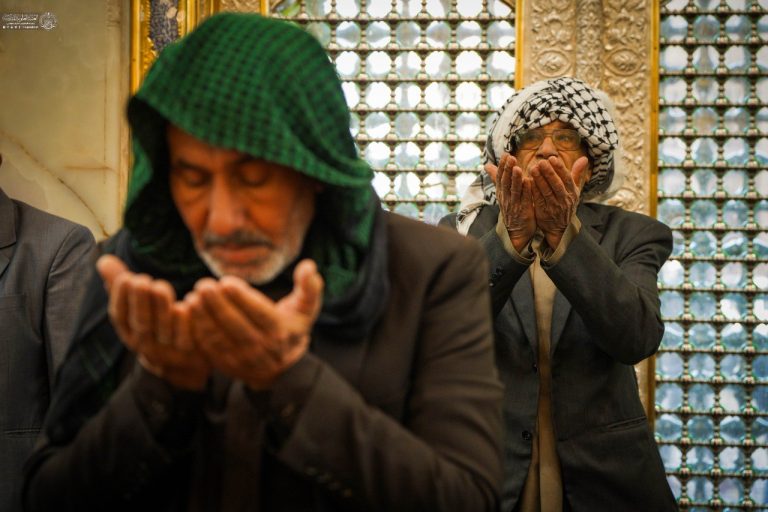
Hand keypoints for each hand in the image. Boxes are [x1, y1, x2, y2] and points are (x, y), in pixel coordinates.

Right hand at [97, 255, 211, 389]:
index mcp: (129, 331)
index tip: (126, 278)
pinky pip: (187, 339)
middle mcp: (146, 343)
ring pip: (164, 331)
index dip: (121, 298)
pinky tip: (186, 305)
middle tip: (143, 281)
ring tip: (160, 287)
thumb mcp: (134, 307)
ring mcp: (168, 350)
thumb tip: (104, 260)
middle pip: (141, 323)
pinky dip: (185, 323)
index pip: (120, 316)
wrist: (182, 364)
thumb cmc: (154, 325)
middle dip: (140, 302)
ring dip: (161, 310)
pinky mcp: (191, 352)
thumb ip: (121, 284)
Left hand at [185, 259, 323, 390]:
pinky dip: (197, 329)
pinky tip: (190, 309)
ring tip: (193, 295)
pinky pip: (209, 347)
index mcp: (280, 331)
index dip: (243, 299)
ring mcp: (242, 358)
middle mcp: (261, 348)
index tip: (227, 281)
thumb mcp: (306, 308)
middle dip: (218, 305)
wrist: (281, 367)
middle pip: (237, 326)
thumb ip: (309, 287)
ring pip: (220, 337)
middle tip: (203, 285)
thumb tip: (309, 266)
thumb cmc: (291, 327)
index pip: (260, 314)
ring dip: (204, 317)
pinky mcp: (225, 363)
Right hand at [486, 153, 535, 252]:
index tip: (505, 155)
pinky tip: (529, 181)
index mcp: (501, 192)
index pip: (499, 177)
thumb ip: (497, 178)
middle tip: (511, 158)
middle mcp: (506, 197)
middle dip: (507, 170)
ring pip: (514, 190)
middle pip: (505, 182)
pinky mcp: (524, 211)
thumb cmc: (511, 208)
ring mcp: (514, 205)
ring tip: (518, 168)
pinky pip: (524, 199)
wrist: (516, 231)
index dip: (502, 166)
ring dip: (515, 179)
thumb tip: (486, 165)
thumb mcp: (502, 193)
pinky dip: (526, 190)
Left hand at [530, 155, 588, 248]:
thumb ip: (577, 174)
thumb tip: (584, 158)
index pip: (567, 178)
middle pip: (557, 185)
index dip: (560, 168)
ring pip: (547, 192)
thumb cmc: (566, 204)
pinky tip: (528, 182)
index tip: (552, 158)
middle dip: (549, 173)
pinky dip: (534, 191)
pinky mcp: (544, 212)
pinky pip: (539, 200)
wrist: (559, 227)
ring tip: (533, 169)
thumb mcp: (574, 190)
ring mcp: (554, 207)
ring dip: (540, 180)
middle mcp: (565, 200)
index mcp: (573, 193)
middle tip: (541, 162)